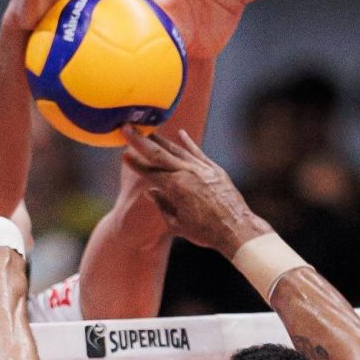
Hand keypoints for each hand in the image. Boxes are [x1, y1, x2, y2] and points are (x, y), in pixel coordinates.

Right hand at [123, 129, 267, 255]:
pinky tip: (180, 133)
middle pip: (159, 153)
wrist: (237, 229)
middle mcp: (187, 173)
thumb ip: (162, 205)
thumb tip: (150, 192)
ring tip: (149, 131)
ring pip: (178, 150)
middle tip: (127, 127)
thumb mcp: (178, 223)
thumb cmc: (205, 232)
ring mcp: (202, 169)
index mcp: (175, 188)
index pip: (149, 172)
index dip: (135, 163)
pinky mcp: (215, 170)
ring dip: (161, 140)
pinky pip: (198, 153)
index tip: (123, 153)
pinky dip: (189, 143)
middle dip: (140, 140)